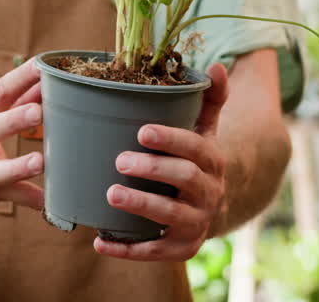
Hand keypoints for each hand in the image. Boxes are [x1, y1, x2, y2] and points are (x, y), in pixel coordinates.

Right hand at [0, 59, 44, 209]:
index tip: (42, 65)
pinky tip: (49, 203)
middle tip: (38, 112)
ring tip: (39, 162)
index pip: (0, 91)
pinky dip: (29, 200)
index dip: (20, 78)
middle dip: (14, 120)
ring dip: (19, 167)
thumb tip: (49, 79)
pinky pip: (9, 197)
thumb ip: (17, 99)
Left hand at [95, 63, 229, 260]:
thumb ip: (209, 99)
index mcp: (213, 160)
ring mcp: (197, 223)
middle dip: (153, 170)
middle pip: (185, 179)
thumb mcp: (205, 129)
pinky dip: (128, 250)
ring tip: (111, 194)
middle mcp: (209, 193)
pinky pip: (156, 252)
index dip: (171, 139)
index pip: (196, 148)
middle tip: (119, 160)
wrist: (210, 206)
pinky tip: (100, 242)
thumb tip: (217, 65)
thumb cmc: (195, 159)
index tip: (142, 130)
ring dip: (142, 205)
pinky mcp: (182, 249)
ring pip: (172, 216)